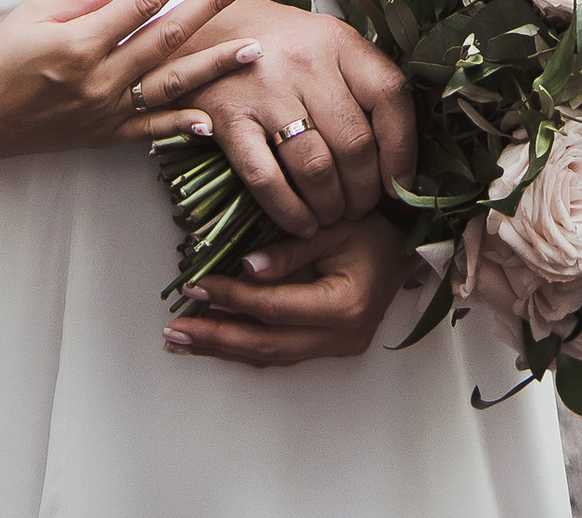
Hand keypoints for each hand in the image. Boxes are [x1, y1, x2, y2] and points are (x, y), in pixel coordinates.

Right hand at [0, 0, 263, 164]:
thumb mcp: (33, 12)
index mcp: (80, 43)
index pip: (142, 0)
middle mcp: (99, 79)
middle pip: (167, 37)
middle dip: (211, 6)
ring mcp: (104, 112)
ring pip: (170, 86)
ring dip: (214, 66)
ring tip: (251, 49)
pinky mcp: (102, 136)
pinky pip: (149, 131)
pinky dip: (180, 126)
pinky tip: (210, 120)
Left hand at [163, 216, 415, 367]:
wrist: (405, 244)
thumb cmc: (372, 226)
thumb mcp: (332, 225)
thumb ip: (289, 248)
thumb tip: (244, 267)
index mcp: (343, 306)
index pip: (273, 308)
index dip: (232, 297)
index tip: (196, 285)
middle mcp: (341, 337)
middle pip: (267, 345)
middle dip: (217, 337)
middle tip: (176, 329)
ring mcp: (336, 348)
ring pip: (271, 356)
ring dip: (225, 348)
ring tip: (184, 340)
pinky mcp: (329, 348)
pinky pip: (281, 352)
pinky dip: (245, 346)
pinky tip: (218, 340)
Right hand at [201, 0, 413, 236]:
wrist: (209, 29)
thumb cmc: (282, 47)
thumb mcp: (327, 46)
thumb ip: (362, 86)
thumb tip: (399, 158)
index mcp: (338, 42)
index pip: (389, 96)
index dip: (401, 150)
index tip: (400, 183)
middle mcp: (305, 62)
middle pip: (353, 144)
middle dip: (364, 191)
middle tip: (360, 206)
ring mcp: (265, 91)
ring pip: (316, 168)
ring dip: (331, 207)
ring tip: (332, 215)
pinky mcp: (230, 119)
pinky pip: (267, 180)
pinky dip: (290, 212)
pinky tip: (302, 224)